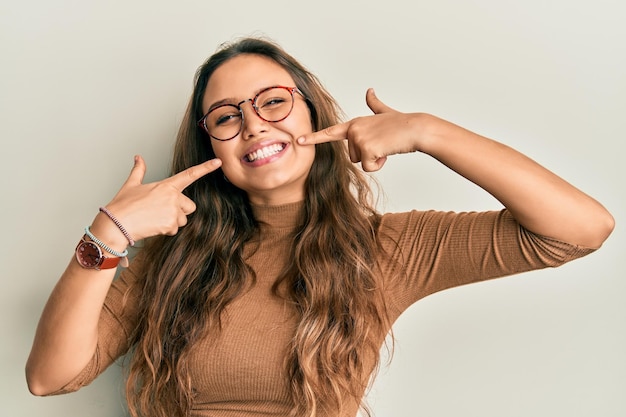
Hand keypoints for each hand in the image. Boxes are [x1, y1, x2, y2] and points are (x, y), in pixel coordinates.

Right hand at [103, 155, 221, 239]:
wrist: (116, 224)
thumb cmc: (122, 205)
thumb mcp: (131, 185)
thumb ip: (139, 170)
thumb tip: (138, 157)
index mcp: (166, 185)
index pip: (190, 174)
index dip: (205, 168)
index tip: (218, 162)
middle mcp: (173, 197)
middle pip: (189, 206)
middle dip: (179, 210)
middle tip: (160, 211)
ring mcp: (173, 211)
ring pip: (182, 219)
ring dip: (173, 221)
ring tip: (154, 219)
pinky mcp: (170, 224)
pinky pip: (175, 229)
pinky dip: (166, 230)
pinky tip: (153, 226)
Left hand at [297, 88, 425, 171]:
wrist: (416, 128)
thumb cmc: (402, 124)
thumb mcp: (384, 113)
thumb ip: (374, 104)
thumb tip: (369, 91)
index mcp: (355, 123)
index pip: (331, 131)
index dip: (314, 138)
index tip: (299, 140)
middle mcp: (353, 129)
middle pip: (351, 156)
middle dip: (367, 155)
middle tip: (382, 143)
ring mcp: (359, 138)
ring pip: (359, 162)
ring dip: (374, 160)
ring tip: (386, 146)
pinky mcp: (366, 148)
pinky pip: (368, 167)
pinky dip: (379, 164)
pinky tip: (388, 151)